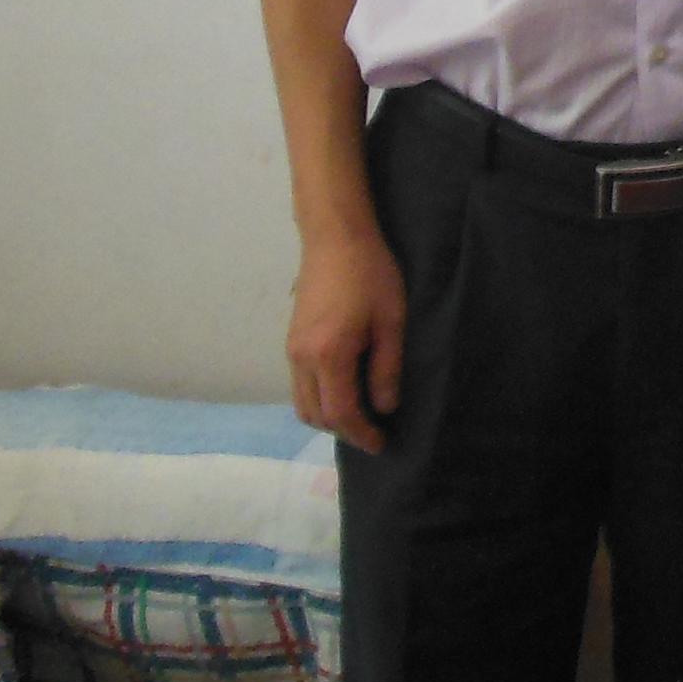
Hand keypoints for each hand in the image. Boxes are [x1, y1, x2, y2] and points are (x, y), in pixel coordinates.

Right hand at [287, 223, 404, 454]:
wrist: (335, 238)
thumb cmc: (371, 275)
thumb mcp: (391, 321)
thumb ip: (387, 369)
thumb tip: (385, 407)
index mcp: (328, 356)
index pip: (340, 413)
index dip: (361, 433)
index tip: (382, 443)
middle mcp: (301, 359)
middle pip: (315, 415)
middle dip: (344, 430)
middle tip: (374, 431)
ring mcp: (291, 350)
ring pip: (303, 403)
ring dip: (329, 416)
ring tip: (361, 414)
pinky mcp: (291, 341)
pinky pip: (300, 385)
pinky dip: (320, 398)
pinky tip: (345, 390)